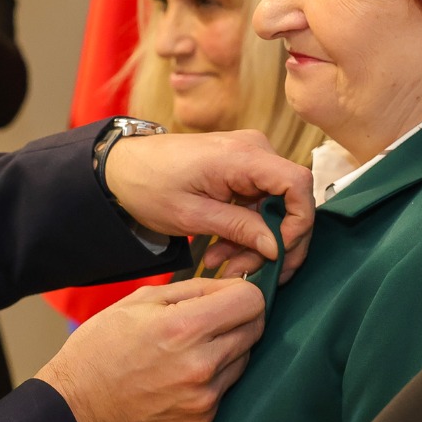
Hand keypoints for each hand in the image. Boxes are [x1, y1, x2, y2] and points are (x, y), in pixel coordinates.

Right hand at [37, 276, 266, 421]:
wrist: (79, 399)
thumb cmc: (105, 343)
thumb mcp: (143, 299)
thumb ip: (196, 289)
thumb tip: (235, 284)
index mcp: (184, 328)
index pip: (251, 301)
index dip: (242, 291)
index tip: (226, 294)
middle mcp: (202, 365)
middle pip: (256, 328)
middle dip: (239, 317)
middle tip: (210, 318)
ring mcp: (205, 396)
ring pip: (246, 357)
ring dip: (229, 346)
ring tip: (193, 347)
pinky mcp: (203, 417)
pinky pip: (229, 384)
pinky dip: (216, 374)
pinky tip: (186, 371)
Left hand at [103, 130, 313, 280]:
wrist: (123, 168)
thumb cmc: (149, 185)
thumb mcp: (192, 215)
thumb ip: (239, 228)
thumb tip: (278, 247)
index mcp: (243, 155)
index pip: (298, 184)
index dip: (298, 222)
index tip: (277, 254)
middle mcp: (254, 150)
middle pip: (290, 201)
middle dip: (274, 242)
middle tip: (248, 271)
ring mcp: (250, 158)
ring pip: (275, 209)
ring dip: (256, 242)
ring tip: (224, 263)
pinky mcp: (242, 170)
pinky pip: (259, 204)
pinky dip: (246, 230)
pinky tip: (222, 250)